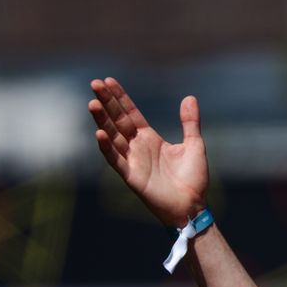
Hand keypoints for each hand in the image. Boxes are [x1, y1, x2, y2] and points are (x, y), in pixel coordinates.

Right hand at [87, 78, 208, 227]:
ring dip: (102, 121)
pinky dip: (107, 148)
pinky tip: (99, 134)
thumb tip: (190, 97)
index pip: (130, 113)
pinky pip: (116, 160)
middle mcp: (137, 147)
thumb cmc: (193, 179)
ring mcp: (133, 161)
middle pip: (118, 120)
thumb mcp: (194, 145)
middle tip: (94, 83)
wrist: (193, 206)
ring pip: (113, 137)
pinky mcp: (132, 176)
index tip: (108, 81)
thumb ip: (190, 122)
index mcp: (150, 138)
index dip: (120, 97)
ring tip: (92, 103)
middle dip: (106, 102)